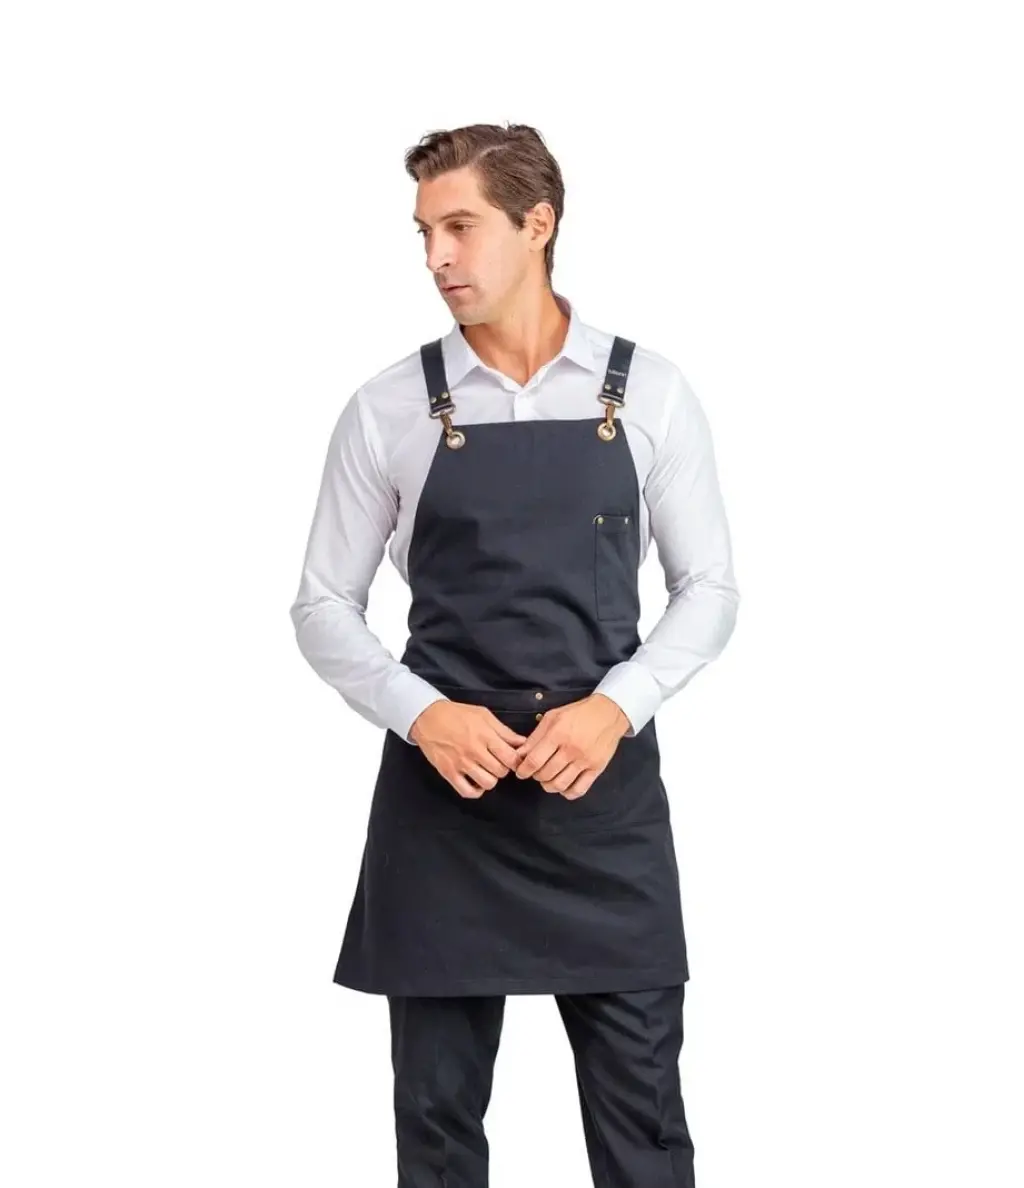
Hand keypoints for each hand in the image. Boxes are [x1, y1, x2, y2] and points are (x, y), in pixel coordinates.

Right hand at [408, 701, 527, 798]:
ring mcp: (461, 763)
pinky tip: (476, 782)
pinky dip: (475, 791)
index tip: (512, 758)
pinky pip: (467, 792)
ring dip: (491, 779)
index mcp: (485, 735)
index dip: (516, 760)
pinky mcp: (449, 772)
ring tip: (486, 770)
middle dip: (503, 768)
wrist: (427, 718)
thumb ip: (504, 731)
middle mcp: (474, 751)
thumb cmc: (457, 714)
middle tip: (497, 762)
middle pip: (501, 771)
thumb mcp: (483, 715)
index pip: (510, 757)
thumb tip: (522, 742)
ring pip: (488, 783)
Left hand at [513, 694, 630, 799]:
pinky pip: (579, 790)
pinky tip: (563, 785)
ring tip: (548, 779)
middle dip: (535, 776)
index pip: (534, 760)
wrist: (608, 713)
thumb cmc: (578, 713)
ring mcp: (585, 760)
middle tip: (536, 772)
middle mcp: (571, 749)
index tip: (521, 772)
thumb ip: (535, 737)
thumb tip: (520, 755)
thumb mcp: (552, 717)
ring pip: (560, 784)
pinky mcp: (597, 769)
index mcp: (558, 734)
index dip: (523, 770)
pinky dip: (567, 792)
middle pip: (546, 774)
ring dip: (549, 786)